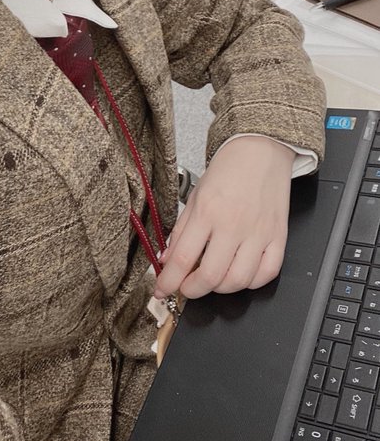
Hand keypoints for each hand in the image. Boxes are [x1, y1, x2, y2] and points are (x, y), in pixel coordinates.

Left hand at [153, 136, 293, 299]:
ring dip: (220, 289)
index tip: (162, 289)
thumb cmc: (228, 169)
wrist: (260, 150)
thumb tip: (167, 260)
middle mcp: (233, 225)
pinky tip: (240, 274)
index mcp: (208, 212)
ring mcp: (259, 233)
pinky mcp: (278, 236)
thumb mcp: (195, 196)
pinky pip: (267, 273)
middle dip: (192, 290)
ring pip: (238, 281)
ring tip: (212, 279)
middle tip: (186, 287)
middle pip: (210, 277)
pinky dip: (251, 283)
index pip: (183, 259)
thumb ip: (181, 231)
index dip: (168, 282)